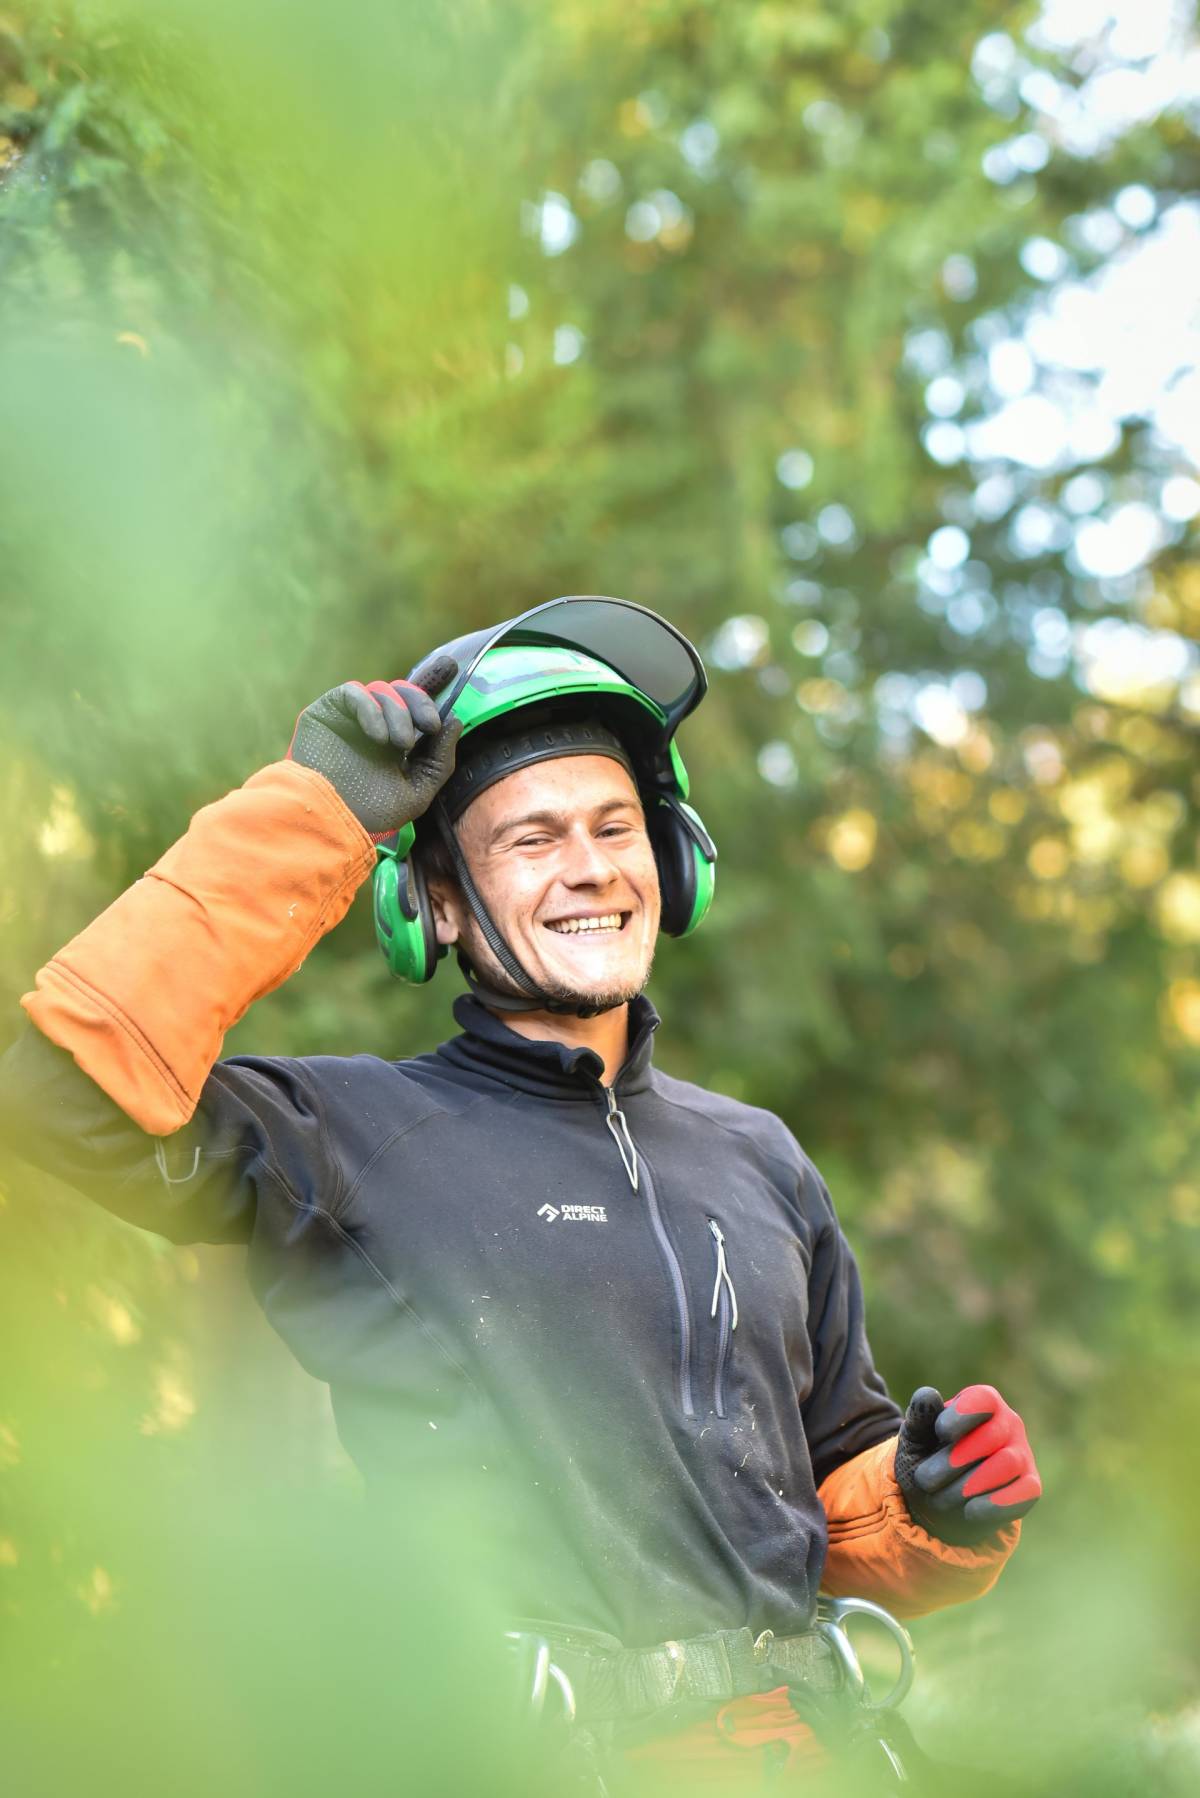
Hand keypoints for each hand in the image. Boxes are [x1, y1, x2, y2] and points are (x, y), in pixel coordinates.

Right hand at [287, 655, 460, 838]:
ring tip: (399, 744)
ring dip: (398, 713)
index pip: (416, 708)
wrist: (332, 819)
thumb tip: (455, 720)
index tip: (440, 721)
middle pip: (403, 692)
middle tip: (430, 725)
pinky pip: (353, 692)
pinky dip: (371, 709)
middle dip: (421, 703)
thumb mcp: (417, 792)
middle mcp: (374, 726)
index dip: (430, 704)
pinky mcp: (328, 711)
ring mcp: (350, 717)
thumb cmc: (370, 813)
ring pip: (382, 690)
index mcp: (394, 742)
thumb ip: (439, 760)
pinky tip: (377, 736)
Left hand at [894, 1384, 1040, 1546]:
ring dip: (969, 1484)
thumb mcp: (916, 1439)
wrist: (939, 1500)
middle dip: (954, 1461)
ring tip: (940, 1499)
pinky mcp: (1030, 1486)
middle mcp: (1009, 1423)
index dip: (962, 1415)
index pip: (983, 1400)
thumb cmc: (928, 1459)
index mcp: (983, 1402)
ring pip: (1007, 1463)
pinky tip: (970, 1512)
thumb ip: (920, 1417)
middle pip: (991, 1436)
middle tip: (925, 1480)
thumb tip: (927, 1396)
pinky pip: (1025, 1492)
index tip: (940, 1433)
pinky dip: (996, 1504)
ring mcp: (1023, 1454)